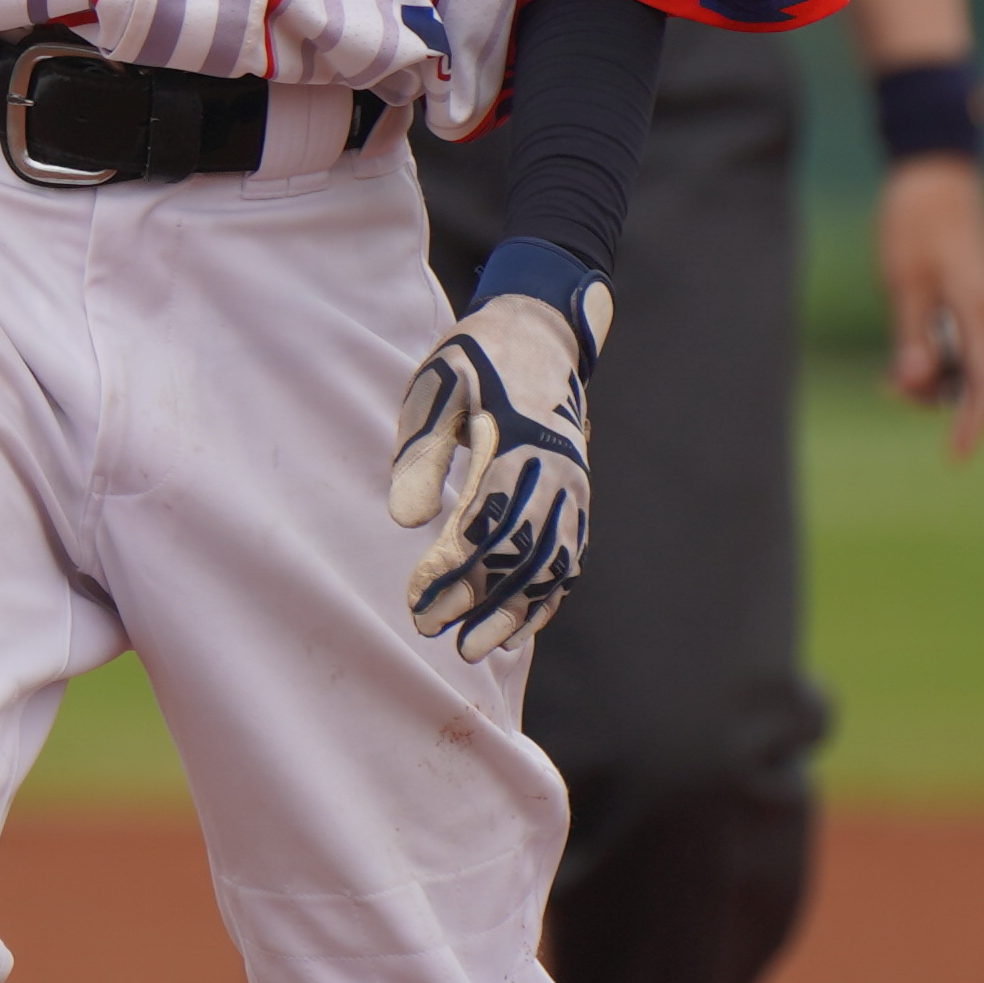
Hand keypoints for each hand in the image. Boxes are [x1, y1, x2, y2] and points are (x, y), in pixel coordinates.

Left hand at [386, 288, 606, 663]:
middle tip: (429, 628)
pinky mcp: (578, 499)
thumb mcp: (437, 386)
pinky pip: (569, 560)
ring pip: (551, 566)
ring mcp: (574, 488)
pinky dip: (545, 600)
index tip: (415, 600)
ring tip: (472, 648)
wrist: (540, 333)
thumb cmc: (476, 360)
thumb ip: (422, 451)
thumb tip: (406, 519)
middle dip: (475, 599)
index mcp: (520, 440)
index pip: (484, 523)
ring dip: (513, 612)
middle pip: (518, 553)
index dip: (451, 569)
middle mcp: (556, 471)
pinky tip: (516, 632)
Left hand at [878, 155, 983, 457]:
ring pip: (961, 360)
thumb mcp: (903, 280)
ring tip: (886, 376)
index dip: (972, 423)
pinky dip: (930, 354)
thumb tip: (916, 382)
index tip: (956, 458)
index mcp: (980, 308)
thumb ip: (911, 334)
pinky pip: (954, 339)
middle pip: (971, 376)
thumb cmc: (915, 220)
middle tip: (886, 389)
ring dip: (929, 375)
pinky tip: (901, 357)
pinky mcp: (966, 294)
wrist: (933, 169)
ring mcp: (979, 303)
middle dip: (934, 396)